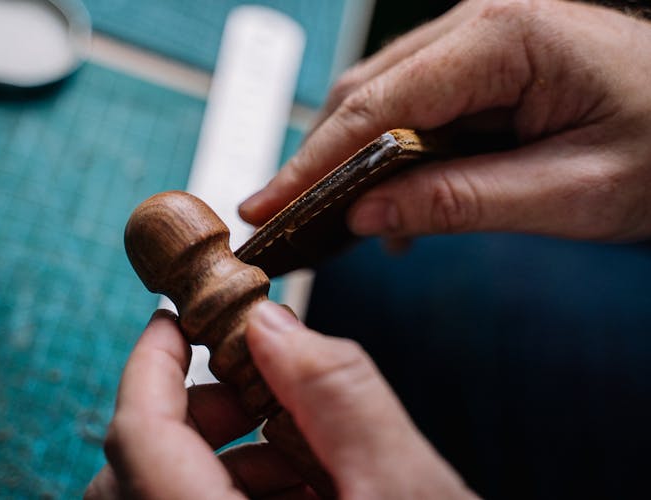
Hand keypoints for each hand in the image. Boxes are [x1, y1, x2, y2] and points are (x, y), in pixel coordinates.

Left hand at [85, 303, 476, 498]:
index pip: (135, 440)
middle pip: (138, 472)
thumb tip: (273, 325)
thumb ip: (338, 396)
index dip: (150, 366)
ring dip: (227, 463)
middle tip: (266, 401)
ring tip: (310, 466)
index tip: (178, 322)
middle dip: (198, 417)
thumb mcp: (409, 494)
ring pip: (165, 499)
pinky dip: (240, 499)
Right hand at [239, 0, 650, 243]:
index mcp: (505, 37)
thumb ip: (462, 201)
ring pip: (381, 98)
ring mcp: (479, 39)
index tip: (267, 206)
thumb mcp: (572, 192)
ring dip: (353, 162)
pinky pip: (413, 106)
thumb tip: (368, 215)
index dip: (313, 163)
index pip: (378, 105)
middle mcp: (480, 23)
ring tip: (336, 221)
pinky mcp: (482, 65)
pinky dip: (390, 157)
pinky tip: (392, 204)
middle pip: (366, 93)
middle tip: (284, 218)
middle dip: (320, 161)